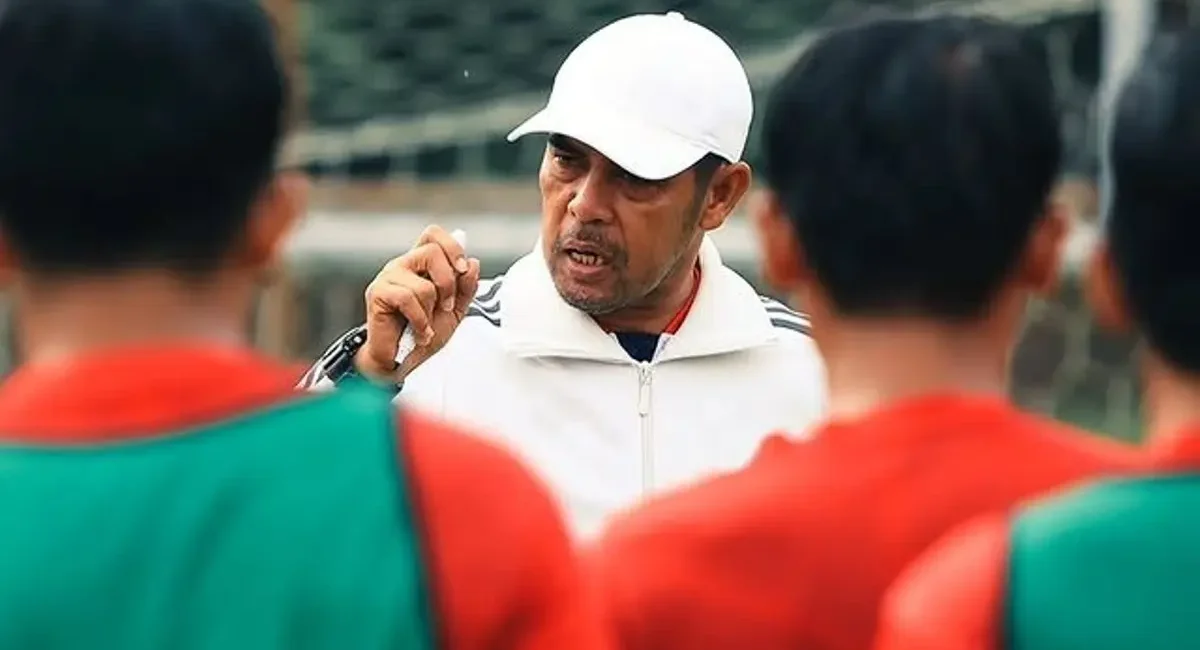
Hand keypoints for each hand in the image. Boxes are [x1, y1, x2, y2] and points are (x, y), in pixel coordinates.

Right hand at [354, 225, 480, 381]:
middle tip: (446, 306)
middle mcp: (403, 265)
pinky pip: (408, 298)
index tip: (462, 269)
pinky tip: (419, 332)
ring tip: (427, 326)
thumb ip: (466, 287)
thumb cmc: (424, 333)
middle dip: (448, 283)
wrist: (403, 362)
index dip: (452, 246)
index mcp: (421, 264)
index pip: (433, 234)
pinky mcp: (377, 293)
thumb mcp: (455, 311)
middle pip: (432, 251)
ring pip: (423, 283)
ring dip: (431, 311)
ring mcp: (388, 277)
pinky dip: (420, 321)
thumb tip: (473, 263)